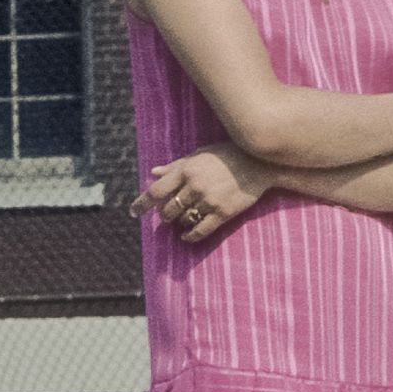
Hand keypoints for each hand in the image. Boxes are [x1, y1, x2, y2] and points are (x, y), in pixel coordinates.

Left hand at [135, 145, 270, 244]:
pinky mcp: (223, 212)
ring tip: (182, 220)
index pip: (156, 191)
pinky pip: (201, 230)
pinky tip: (186, 237)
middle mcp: (195, 186)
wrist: (259, 163)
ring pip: (183, 220)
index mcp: (186, 170)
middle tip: (167, 215)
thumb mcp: (199, 155)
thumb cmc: (226, 155)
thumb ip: (175, 166)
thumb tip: (153, 173)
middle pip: (168, 209)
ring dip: (179, 222)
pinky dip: (190, 236)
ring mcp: (209, 200)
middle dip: (165, 215)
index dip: (142, 203)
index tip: (133, 212)